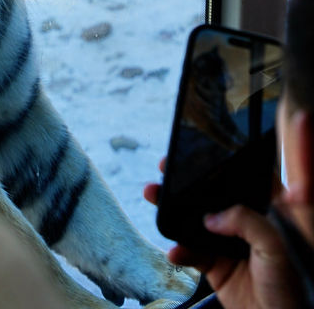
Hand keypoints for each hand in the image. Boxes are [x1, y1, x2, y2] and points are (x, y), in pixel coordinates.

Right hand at [144, 163, 303, 308]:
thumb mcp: (275, 247)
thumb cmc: (288, 288)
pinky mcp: (215, 266)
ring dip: (173, 212)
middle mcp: (244, 224)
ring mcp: (227, 244)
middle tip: (165, 170)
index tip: (196, 155)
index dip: (219, 165)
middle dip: (185, 185)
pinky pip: (191, 253)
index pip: (240, 180)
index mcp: (264, 213)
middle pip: (210, 198)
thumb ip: (246, 221)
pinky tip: (176, 252)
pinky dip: (180, 251)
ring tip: (154, 197)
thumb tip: (211, 217)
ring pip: (195, 222)